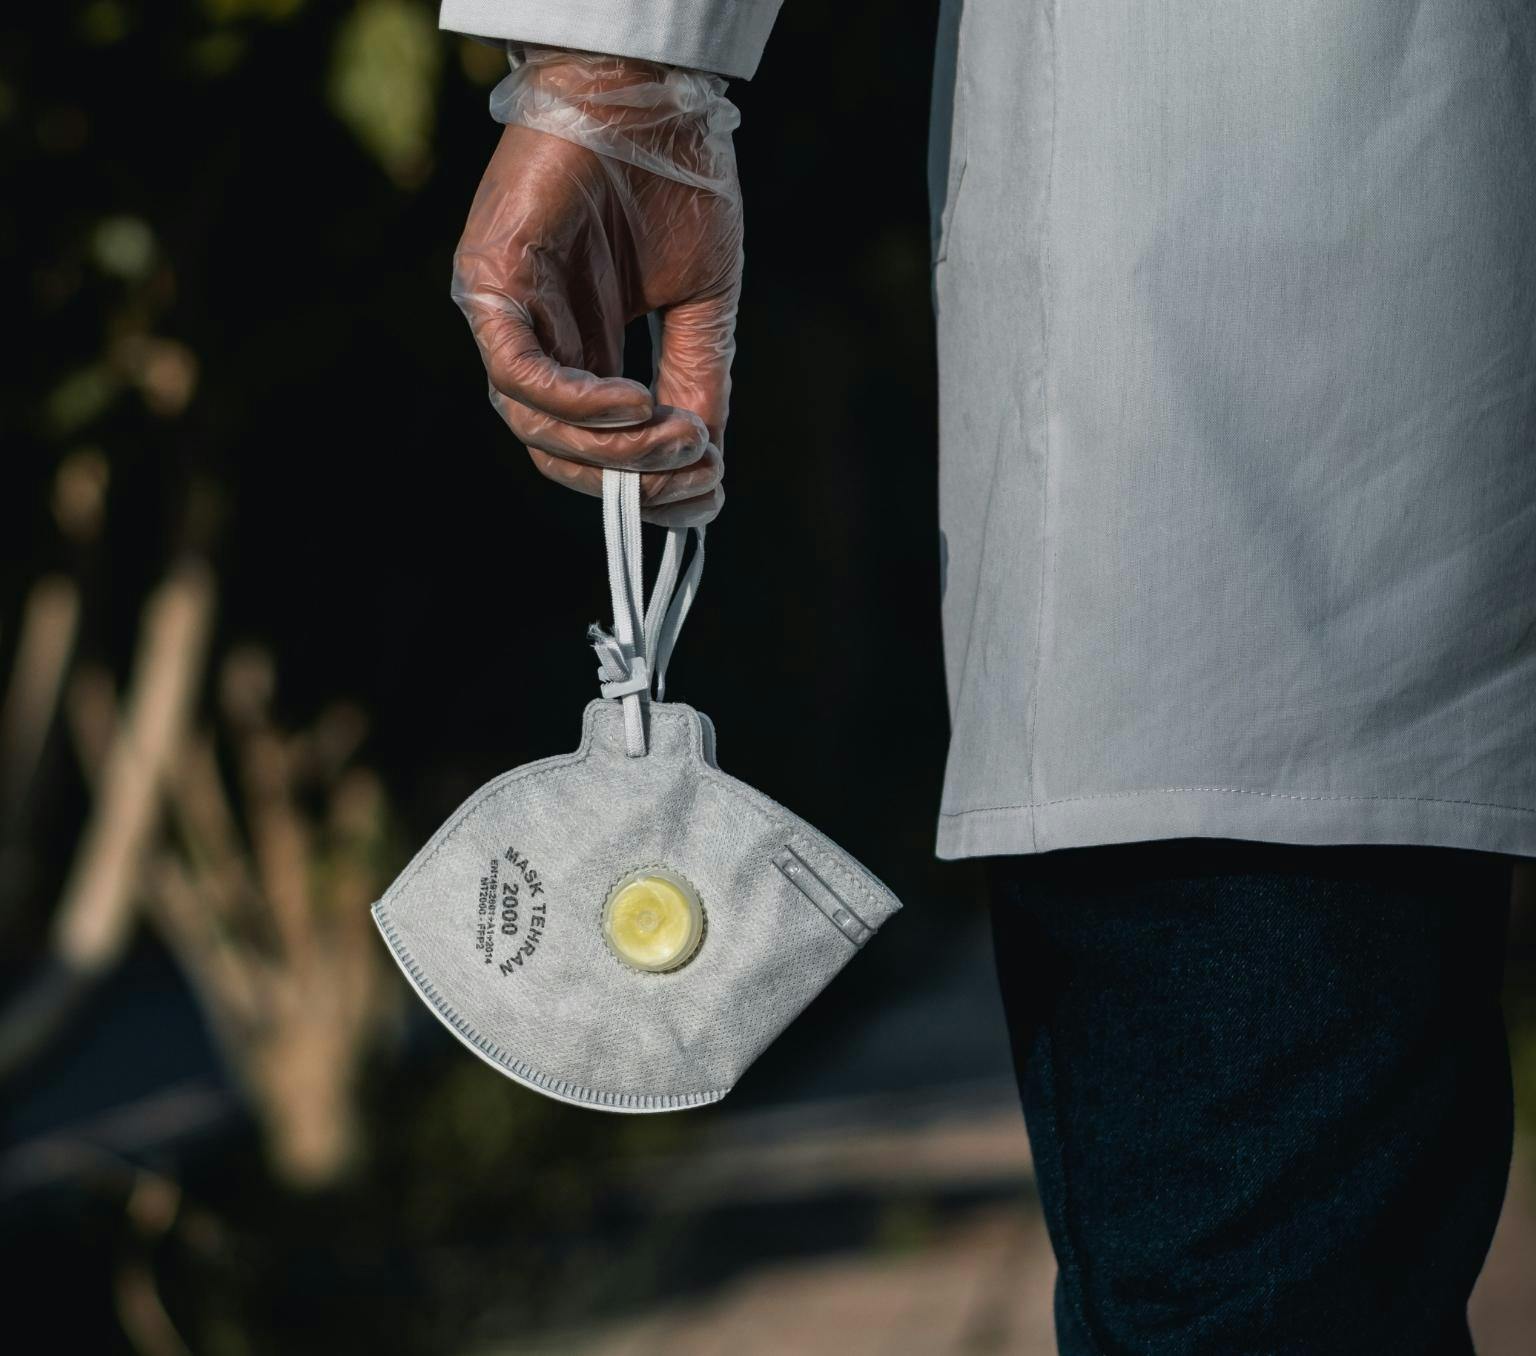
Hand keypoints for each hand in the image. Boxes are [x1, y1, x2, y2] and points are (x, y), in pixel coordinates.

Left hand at [451, 47, 743, 527]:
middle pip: (561, 452)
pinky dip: (574, 403)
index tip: (708, 489)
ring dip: (610, 448)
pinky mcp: (490, 281)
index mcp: (582, 348)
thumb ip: (698, 378)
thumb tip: (706, 460)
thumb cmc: (674, 182)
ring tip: (674, 434)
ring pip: (535, 426)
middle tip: (695, 465)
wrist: (648, 91)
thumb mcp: (702, 302)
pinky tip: (634, 403)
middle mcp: (538, 341)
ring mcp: (508, 314)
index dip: (647, 484)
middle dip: (632, 477)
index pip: (595, 447)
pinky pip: (517, 372)